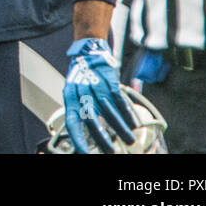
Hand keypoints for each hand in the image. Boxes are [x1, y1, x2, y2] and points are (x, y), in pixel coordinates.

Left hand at [63, 38, 136, 152]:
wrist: (89, 53)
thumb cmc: (82, 78)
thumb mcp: (75, 93)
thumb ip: (80, 110)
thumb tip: (87, 135)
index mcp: (70, 97)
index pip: (72, 121)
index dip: (78, 138)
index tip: (85, 152)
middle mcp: (82, 93)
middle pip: (91, 119)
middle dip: (102, 138)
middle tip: (111, 151)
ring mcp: (96, 86)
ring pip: (109, 112)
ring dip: (120, 128)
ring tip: (129, 140)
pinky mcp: (110, 81)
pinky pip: (120, 100)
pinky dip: (128, 114)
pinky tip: (134, 124)